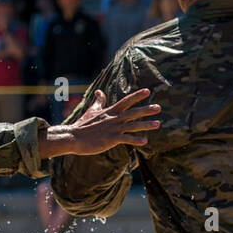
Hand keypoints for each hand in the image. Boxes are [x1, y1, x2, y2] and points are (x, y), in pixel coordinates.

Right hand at [40, 88, 160, 157]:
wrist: (73, 137)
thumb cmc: (82, 125)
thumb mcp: (91, 111)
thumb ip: (99, 101)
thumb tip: (99, 91)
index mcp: (110, 111)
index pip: (126, 101)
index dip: (137, 95)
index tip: (148, 91)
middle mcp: (113, 118)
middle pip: (133, 112)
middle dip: (146, 109)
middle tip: (159, 107)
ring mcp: (112, 129)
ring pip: (132, 125)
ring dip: (146, 124)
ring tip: (158, 124)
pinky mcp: (110, 139)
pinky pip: (126, 139)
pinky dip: (135, 140)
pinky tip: (145, 141)